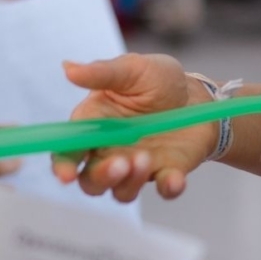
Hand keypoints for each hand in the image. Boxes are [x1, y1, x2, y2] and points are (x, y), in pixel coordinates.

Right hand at [53, 53, 218, 201]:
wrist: (197, 94)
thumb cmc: (157, 80)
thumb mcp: (132, 69)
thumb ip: (101, 73)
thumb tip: (68, 68)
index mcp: (94, 125)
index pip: (68, 151)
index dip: (63, 165)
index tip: (66, 174)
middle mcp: (110, 151)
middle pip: (91, 180)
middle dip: (102, 177)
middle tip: (121, 162)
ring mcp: (138, 166)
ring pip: (122, 191)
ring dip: (131, 181)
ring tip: (146, 158)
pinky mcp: (167, 172)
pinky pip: (165, 188)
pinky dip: (169, 187)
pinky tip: (175, 178)